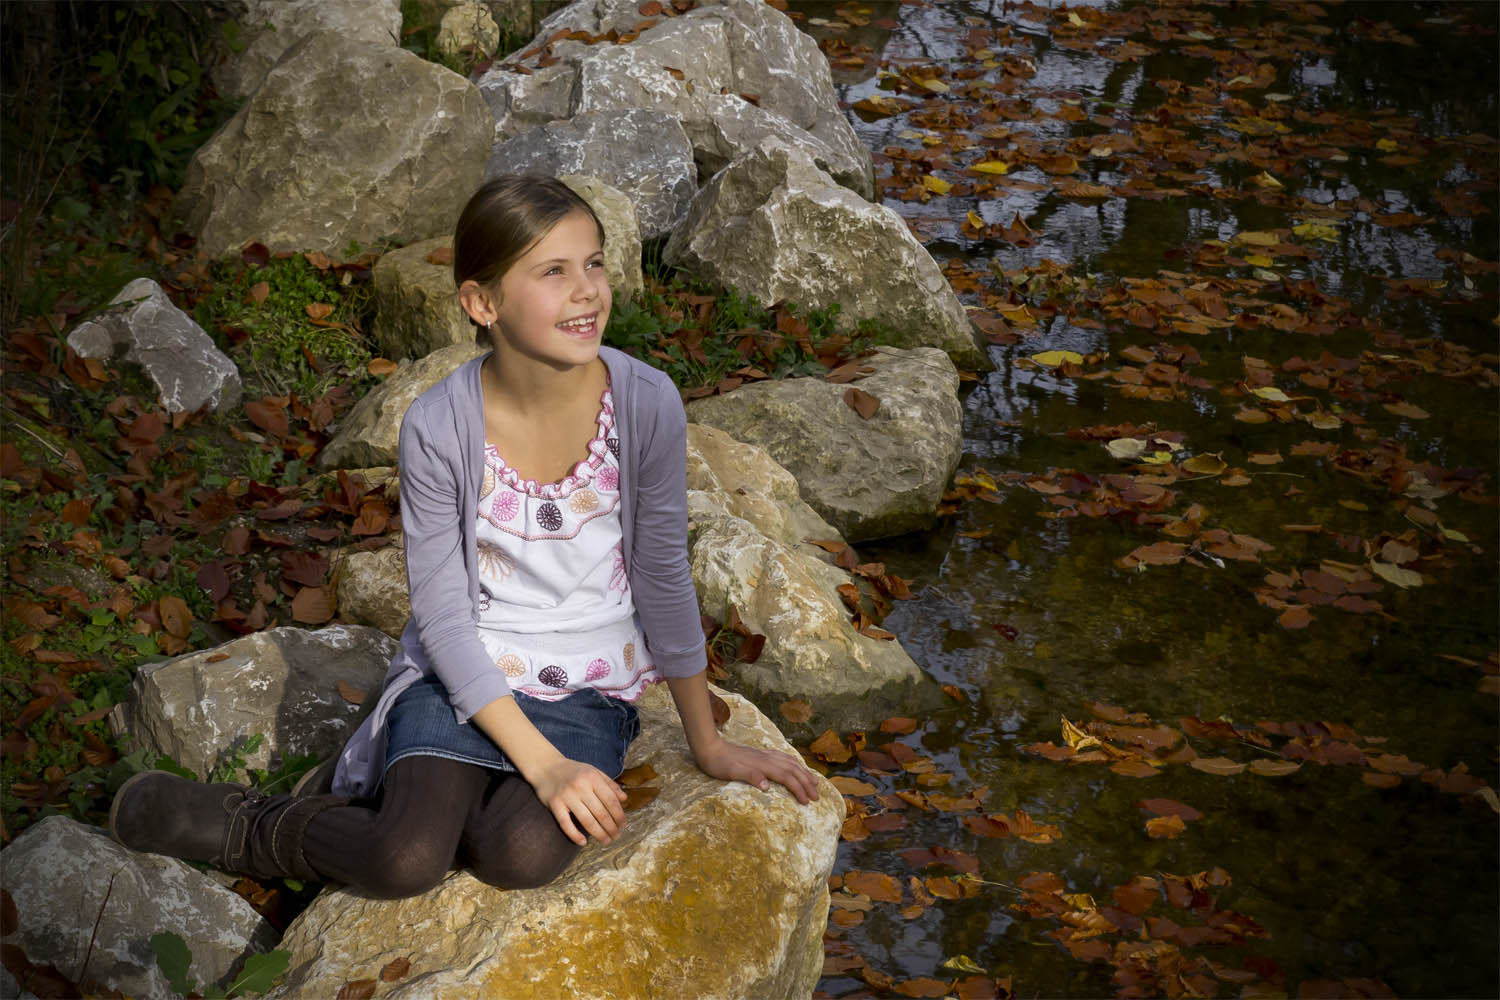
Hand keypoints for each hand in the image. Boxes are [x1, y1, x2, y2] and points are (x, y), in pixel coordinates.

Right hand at [530, 756, 628, 845]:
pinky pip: (565, 823)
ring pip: (586, 820)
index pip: (611, 800)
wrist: (546, 766)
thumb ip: (610, 784)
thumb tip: (624, 799)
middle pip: (600, 812)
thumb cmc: (573, 771)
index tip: (623, 825)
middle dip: (611, 827)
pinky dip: (574, 835)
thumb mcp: (593, 771)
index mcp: (592, 777)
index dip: (619, 815)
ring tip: (606, 840)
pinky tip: (583, 842)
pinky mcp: (554, 804)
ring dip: (598, 833)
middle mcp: (581, 786)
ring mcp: (567, 796)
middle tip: (616, 836)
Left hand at [694, 737, 820, 804]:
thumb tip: (767, 786)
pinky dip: (794, 763)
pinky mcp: (761, 754)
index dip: (799, 789)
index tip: (808, 802)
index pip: (787, 777)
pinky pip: (784, 757)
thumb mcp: (731, 772)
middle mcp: (767, 758)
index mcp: (763, 765)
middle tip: (817, 797)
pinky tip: (795, 766)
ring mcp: (765, 755)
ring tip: (814, 782)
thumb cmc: (719, 763)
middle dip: (807, 783)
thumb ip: (750, 776)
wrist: (710, 748)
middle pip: (794, 769)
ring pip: (791, 762)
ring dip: (804, 772)